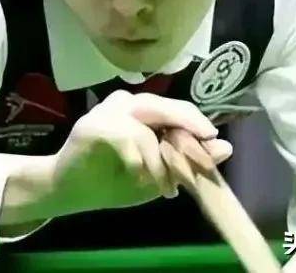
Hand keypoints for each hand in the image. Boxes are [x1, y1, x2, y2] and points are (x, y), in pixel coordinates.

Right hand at [49, 90, 231, 215]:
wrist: (70, 192)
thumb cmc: (114, 181)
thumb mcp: (160, 174)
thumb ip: (189, 160)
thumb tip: (225, 146)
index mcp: (143, 111)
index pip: (177, 108)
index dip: (197, 123)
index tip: (213, 142)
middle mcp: (126, 104)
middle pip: (165, 106)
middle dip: (187, 127)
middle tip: (201, 153)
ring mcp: (107, 111)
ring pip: (146, 124)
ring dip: (161, 158)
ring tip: (165, 185)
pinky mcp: (91, 125)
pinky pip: (125, 136)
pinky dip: (138, 160)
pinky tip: (139, 177)